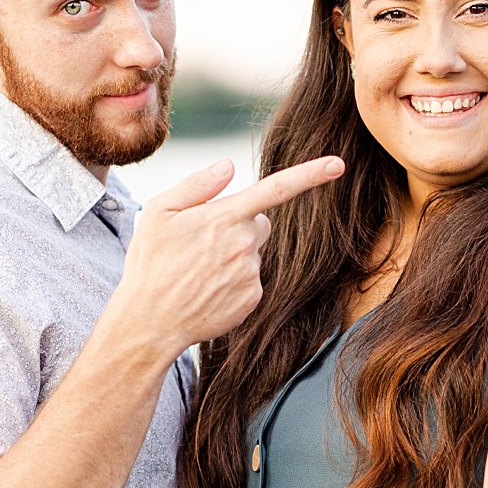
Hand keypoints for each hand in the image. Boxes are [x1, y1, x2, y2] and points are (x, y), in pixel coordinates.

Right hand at [118, 153, 344, 358]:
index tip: (337, 164)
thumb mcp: (159, 212)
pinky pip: (252, 278)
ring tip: (199, 271)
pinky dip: (235, 281)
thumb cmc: (150, 263)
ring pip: (254, 252)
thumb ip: (198, 184)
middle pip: (261, 222)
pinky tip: (208, 289)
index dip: (310, 174)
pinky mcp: (253, 297)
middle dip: (240, 226)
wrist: (151, 322)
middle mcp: (244, 244)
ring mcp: (251, 273)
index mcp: (224, 216)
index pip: (276, 188)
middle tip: (203, 244)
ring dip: (234, 255)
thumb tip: (229, 166)